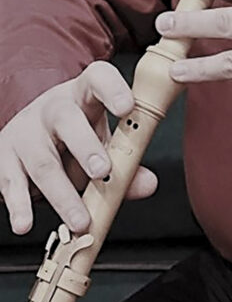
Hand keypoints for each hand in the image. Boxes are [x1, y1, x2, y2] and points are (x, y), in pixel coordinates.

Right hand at [0, 61, 157, 234]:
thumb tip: (147, 183)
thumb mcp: (101, 140)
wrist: (27, 134)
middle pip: (67, 120)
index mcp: (84, 95)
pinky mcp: (4, 158)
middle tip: (104, 172)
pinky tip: (26, 223)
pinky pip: (11, 183)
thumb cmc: (74, 136)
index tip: (127, 107)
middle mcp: (52, 109)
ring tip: (81, 220)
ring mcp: (25, 132)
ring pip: (43, 161)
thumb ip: (126, 162)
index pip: (98, 78)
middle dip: (87, 147)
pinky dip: (20, 206)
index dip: (113, 90)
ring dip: (63, 194)